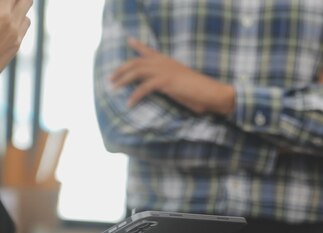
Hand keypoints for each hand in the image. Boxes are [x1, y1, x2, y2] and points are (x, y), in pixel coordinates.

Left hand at [111, 38, 234, 114]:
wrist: (212, 92)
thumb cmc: (199, 92)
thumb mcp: (181, 83)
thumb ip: (169, 81)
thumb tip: (160, 86)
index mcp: (168, 62)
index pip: (150, 51)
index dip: (138, 45)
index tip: (129, 40)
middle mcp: (164, 63)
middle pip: (136, 62)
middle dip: (121, 69)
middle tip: (110, 78)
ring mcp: (165, 71)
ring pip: (136, 72)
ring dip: (122, 80)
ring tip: (113, 89)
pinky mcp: (166, 82)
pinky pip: (144, 88)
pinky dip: (135, 95)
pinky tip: (129, 103)